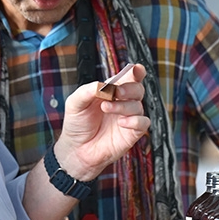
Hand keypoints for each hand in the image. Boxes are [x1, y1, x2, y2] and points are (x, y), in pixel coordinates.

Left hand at [52, 63, 150, 181]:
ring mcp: (128, 117)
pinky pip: (143, 123)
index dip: (136, 72)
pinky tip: (121, 123)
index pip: (128, 78)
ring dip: (123, 105)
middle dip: (129, 88)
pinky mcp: (132, 133)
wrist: (76, 150)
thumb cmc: (77, 125)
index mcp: (111, 92)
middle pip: (137, 89)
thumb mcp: (75, 103)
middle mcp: (122, 103)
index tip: (136, 69)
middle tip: (115, 92)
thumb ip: (87, 90)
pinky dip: (135, 121)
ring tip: (106, 108)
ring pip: (138, 105)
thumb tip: (102, 85)